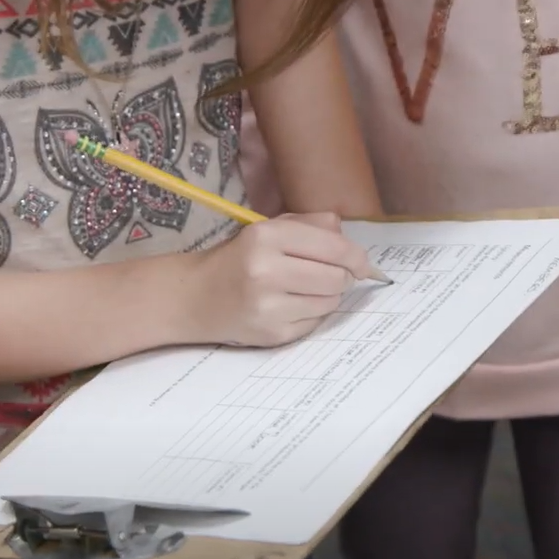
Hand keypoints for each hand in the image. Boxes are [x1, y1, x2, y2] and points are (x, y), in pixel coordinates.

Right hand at [183, 211, 372, 346]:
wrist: (196, 297)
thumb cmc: (238, 258)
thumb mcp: (268, 228)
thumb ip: (312, 225)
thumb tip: (351, 243)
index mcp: (267, 236)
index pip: (334, 247)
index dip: (357, 257)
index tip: (362, 263)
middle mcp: (266, 271)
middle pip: (337, 278)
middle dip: (343, 277)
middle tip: (332, 275)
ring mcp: (268, 307)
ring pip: (330, 302)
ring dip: (328, 296)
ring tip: (307, 289)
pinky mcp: (271, 334)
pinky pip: (314, 323)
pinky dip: (311, 314)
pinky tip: (291, 306)